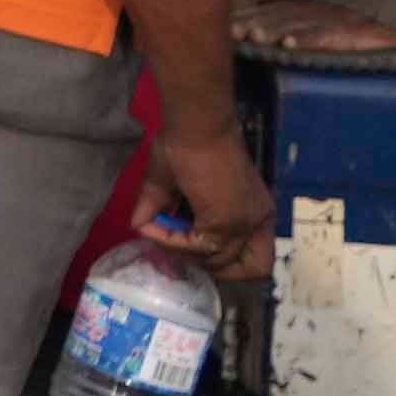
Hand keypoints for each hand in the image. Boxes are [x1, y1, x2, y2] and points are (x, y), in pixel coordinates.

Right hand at [131, 110, 274, 275]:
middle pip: (247, 270)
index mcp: (252, 213)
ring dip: (178, 250)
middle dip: (207, 266)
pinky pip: (194, 248)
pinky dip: (168, 240)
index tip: (193, 251)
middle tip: (178, 248)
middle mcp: (257, 222)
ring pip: (213, 262)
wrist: (195, 125)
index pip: (255, 261)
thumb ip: (160, 211)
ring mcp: (244, 224)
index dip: (225, 264)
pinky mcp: (226, 222)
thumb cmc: (186, 143)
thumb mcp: (173, 185)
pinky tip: (153, 223)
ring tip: (157, 228)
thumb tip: (138, 227)